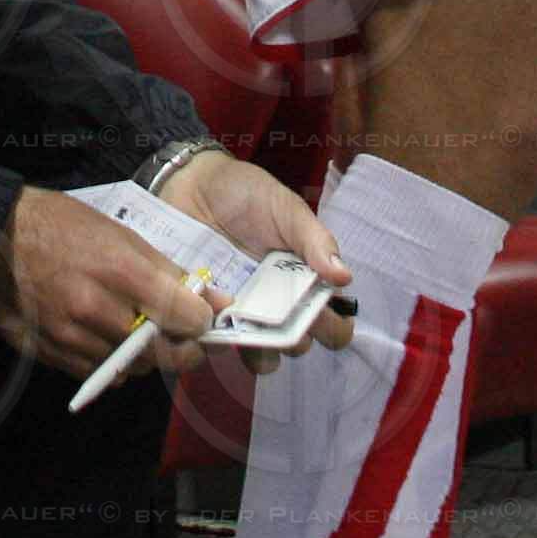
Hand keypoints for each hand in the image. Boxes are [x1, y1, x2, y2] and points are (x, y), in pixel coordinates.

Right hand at [0, 185, 218, 381]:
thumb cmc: (62, 226)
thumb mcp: (120, 234)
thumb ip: (168, 271)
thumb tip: (215, 301)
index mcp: (117, 270)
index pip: (183, 316)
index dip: (201, 321)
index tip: (201, 318)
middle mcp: (94, 308)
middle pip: (160, 353)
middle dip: (181, 349)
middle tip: (182, 338)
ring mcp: (69, 335)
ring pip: (130, 369)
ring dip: (143, 356)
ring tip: (137, 331)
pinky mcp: (50, 353)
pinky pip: (97, 374)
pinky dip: (110, 363)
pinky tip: (105, 338)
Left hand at [157, 151, 354, 372]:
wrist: (192, 181)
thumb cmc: (246, 194)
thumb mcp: (285, 209)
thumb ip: (314, 239)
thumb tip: (344, 276)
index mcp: (303, 285)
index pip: (331, 327)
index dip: (331, 329)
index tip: (319, 313)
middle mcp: (275, 308)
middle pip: (295, 346)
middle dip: (290, 340)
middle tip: (276, 314)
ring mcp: (239, 314)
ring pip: (257, 355)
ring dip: (253, 347)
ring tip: (238, 314)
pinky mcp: (204, 313)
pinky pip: (212, 342)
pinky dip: (213, 335)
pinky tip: (208, 306)